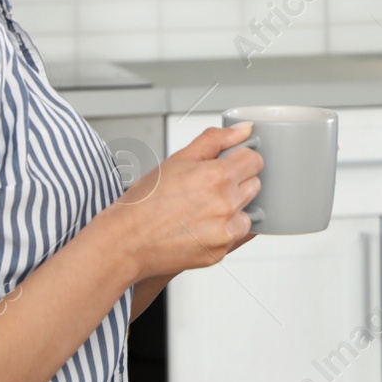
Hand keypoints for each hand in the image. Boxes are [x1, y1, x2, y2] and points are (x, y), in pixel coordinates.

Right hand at [106, 123, 262, 281]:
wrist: (126, 240)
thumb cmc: (145, 201)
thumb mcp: (178, 159)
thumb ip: (215, 140)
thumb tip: (244, 129)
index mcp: (217, 177)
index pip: (254, 160)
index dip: (241, 159)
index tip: (229, 164)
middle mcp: (226, 205)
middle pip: (254, 185)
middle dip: (237, 182)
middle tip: (208, 187)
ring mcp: (225, 232)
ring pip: (249, 212)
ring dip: (235, 209)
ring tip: (204, 209)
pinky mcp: (220, 252)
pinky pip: (237, 236)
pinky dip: (225, 230)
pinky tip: (201, 226)